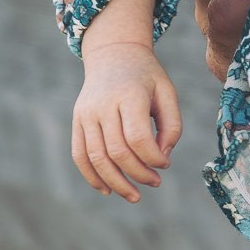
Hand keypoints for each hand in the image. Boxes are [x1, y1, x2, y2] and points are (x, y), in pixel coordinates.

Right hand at [72, 41, 181, 201]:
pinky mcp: (77, 121)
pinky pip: (79, 155)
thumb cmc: (146, 76)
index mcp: (129, 95)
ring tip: (134, 196)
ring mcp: (86, 113)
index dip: (153, 159)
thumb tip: (161, 158)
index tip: (165, 164)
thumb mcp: (167, 92)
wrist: (114, 53)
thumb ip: (172, 125)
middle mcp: (103, 105)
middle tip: (155, 183)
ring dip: (116, 183)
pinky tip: (108, 190)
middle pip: (117, 152)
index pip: (138, 138)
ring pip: (96, 158)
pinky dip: (92, 176)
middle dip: (138, 174)